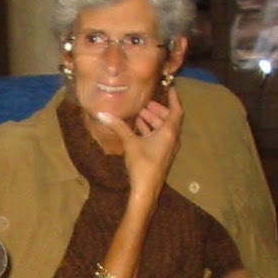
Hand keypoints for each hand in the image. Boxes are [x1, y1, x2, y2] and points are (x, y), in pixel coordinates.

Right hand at [95, 85, 183, 202]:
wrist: (146, 189)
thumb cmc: (141, 164)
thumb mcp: (129, 143)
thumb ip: (118, 126)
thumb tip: (102, 113)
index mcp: (169, 132)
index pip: (176, 110)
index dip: (174, 99)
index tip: (171, 88)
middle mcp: (172, 138)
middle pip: (169, 119)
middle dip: (158, 110)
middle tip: (146, 104)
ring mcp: (167, 148)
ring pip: (163, 129)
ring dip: (154, 120)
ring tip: (140, 114)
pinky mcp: (162, 155)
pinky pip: (159, 137)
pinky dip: (152, 130)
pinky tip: (139, 129)